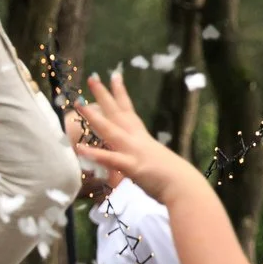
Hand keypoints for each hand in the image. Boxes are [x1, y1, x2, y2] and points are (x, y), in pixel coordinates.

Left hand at [71, 70, 199, 203]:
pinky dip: (95, 153)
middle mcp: (136, 139)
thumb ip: (138, 155)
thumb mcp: (150, 160)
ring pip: (110, 130)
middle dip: (104, 95)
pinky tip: (80, 148)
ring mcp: (134, 151)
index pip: (128, 110)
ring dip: (93, 117)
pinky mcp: (132, 166)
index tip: (114, 76)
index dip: (120, 93)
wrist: (184, 186)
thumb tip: (133, 155)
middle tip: (92, 77)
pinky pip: (111, 159)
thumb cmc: (170, 176)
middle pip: (117, 113)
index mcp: (141, 136)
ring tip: (78, 104)